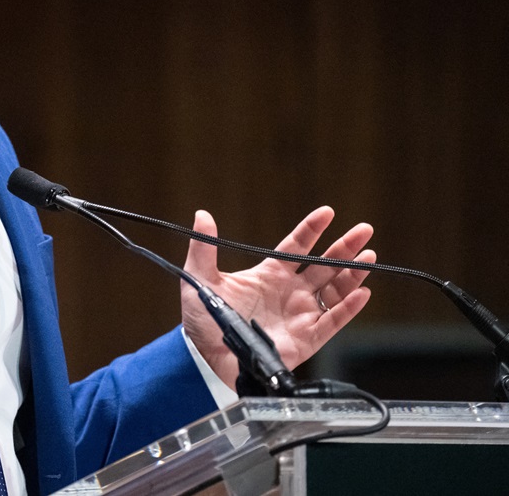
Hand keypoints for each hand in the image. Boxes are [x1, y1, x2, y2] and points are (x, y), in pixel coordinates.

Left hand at [180, 206, 375, 388]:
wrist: (207, 356)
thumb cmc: (203, 319)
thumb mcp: (199, 279)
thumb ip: (203, 248)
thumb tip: (202, 216)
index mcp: (269, 274)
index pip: (296, 247)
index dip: (311, 230)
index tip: (327, 212)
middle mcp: (290, 292)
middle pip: (324, 265)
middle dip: (345, 248)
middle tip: (364, 230)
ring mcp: (300, 314)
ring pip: (334, 291)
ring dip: (352, 274)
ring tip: (369, 257)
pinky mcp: (306, 338)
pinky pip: (333, 321)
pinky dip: (348, 308)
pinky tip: (362, 292)